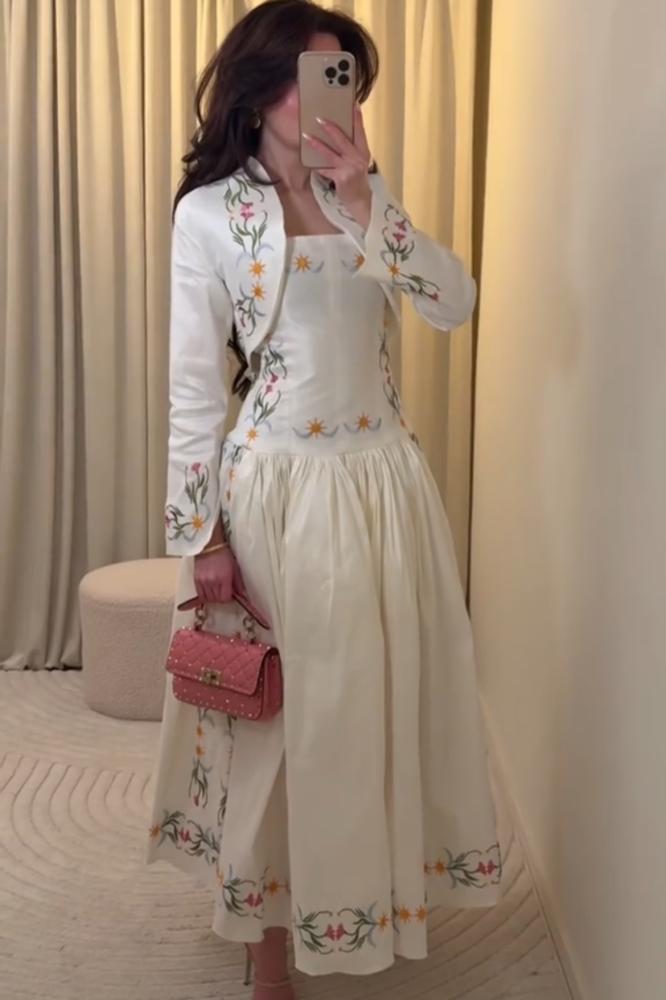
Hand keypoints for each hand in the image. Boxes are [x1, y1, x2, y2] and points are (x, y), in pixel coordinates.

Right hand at [190, 543, 244, 604]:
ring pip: (208, 599)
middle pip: (217, 600)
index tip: (230, 594)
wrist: (210, 545)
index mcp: (224, 578)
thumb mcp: (235, 568)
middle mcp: (212, 581)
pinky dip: (205, 595)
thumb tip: (243, 595)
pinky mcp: (196, 580)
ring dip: (213, 598)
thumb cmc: (224, 555)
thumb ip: (239, 583)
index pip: (225, 598)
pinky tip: (209, 591)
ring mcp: (203, 581)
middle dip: (222, 598)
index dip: (229, 598)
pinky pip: (200, 595)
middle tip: (224, 592)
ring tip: (217, 591)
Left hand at [303, 103, 372, 228]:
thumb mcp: (359, 161)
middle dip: (331, 128)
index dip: (357, 118)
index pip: (360, 131)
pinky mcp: (341, 178)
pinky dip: (317, 166)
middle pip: (343, 140)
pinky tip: (309, 161)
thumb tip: (338, 133)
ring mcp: (349, 168)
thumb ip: (352, 148)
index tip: (352, 104)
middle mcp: (358, 158)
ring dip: (317, 145)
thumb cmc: (357, 178)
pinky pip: (325, 169)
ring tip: (307, 137)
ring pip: (330, 154)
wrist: (360, 200)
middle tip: (319, 119)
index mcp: (364, 151)